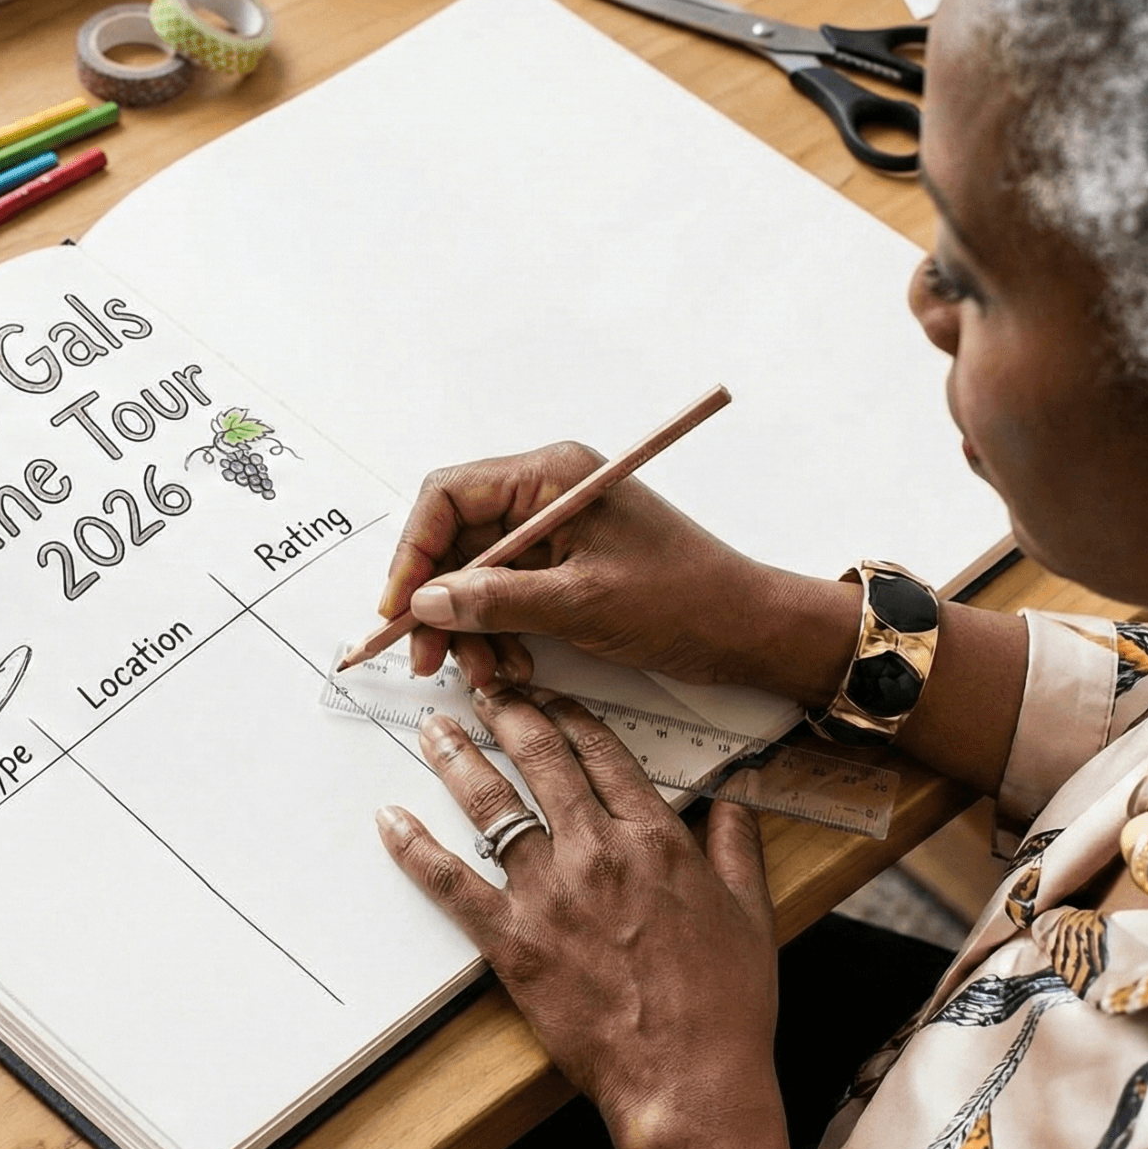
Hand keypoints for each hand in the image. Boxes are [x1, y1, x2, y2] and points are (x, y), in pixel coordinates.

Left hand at [376, 685, 791, 1148]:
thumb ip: (737, 842)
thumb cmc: (723, 1005)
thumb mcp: (750, 911)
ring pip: (493, 805)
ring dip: (458, 759)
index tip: (549, 698)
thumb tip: (737, 795)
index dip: (570, 716)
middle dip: (508, 714)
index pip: (604, 753)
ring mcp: (550, 895)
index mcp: (656, 839)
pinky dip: (416, 849)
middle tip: (484, 690)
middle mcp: (598, 852)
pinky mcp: (512, 942)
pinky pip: (452, 884)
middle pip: (542, 761)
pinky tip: (392, 821)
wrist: (689, 1078)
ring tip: (436, 730)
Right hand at [377, 442, 848, 695]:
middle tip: (428, 657)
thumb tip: (427, 601)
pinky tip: (512, 666)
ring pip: (478, 575)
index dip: (413, 553)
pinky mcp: (565, 566)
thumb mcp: (582, 604)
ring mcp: (556, 530)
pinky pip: (508, 595)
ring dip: (470, 627)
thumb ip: (497, 599)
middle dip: (439, 601)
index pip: (449, 496)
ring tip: (485, 673)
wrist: (748, 630)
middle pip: (457, 538)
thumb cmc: (686, 600)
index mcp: (553, 475)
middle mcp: (548, 493)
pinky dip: (499, 632)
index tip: (398, 608)